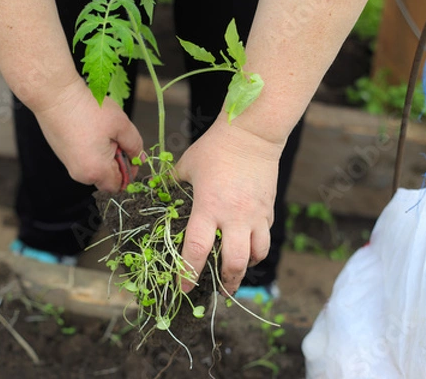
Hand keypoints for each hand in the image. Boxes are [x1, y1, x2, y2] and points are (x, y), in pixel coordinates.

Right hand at [33, 78, 142, 191]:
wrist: (55, 96)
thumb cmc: (87, 109)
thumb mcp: (122, 125)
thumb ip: (135, 146)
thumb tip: (139, 157)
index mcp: (96, 171)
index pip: (118, 186)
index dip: (129, 172)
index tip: (131, 155)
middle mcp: (80, 174)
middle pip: (106, 179)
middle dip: (116, 164)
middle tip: (116, 140)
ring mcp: (69, 164)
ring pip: (94, 168)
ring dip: (104, 156)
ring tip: (102, 133)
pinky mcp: (62, 154)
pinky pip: (83, 159)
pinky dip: (91, 150)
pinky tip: (90, 130)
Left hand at [175, 115, 283, 295]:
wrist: (252, 134)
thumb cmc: (215, 148)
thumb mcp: (186, 166)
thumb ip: (172, 185)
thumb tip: (156, 195)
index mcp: (208, 208)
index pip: (197, 250)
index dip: (188, 273)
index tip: (183, 288)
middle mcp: (234, 217)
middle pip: (234, 262)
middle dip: (226, 283)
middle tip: (219, 291)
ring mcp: (255, 215)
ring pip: (257, 254)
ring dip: (246, 268)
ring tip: (238, 272)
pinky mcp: (268, 209)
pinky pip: (265, 237)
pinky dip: (257, 247)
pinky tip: (250, 246)